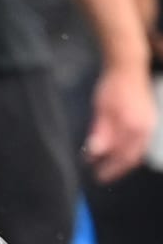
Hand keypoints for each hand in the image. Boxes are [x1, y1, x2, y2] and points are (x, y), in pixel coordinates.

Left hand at [85, 63, 156, 182]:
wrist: (128, 67)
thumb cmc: (112, 87)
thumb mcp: (101, 110)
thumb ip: (100, 132)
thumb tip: (95, 153)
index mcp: (134, 126)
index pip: (123, 156)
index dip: (110, 169)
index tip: (98, 176)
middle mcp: (145, 127)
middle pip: (131, 157)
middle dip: (116, 168)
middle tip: (100, 174)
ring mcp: (149, 123)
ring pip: (137, 150)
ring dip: (122, 161)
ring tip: (106, 165)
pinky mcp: (148, 120)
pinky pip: (140, 142)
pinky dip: (128, 150)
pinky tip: (116, 152)